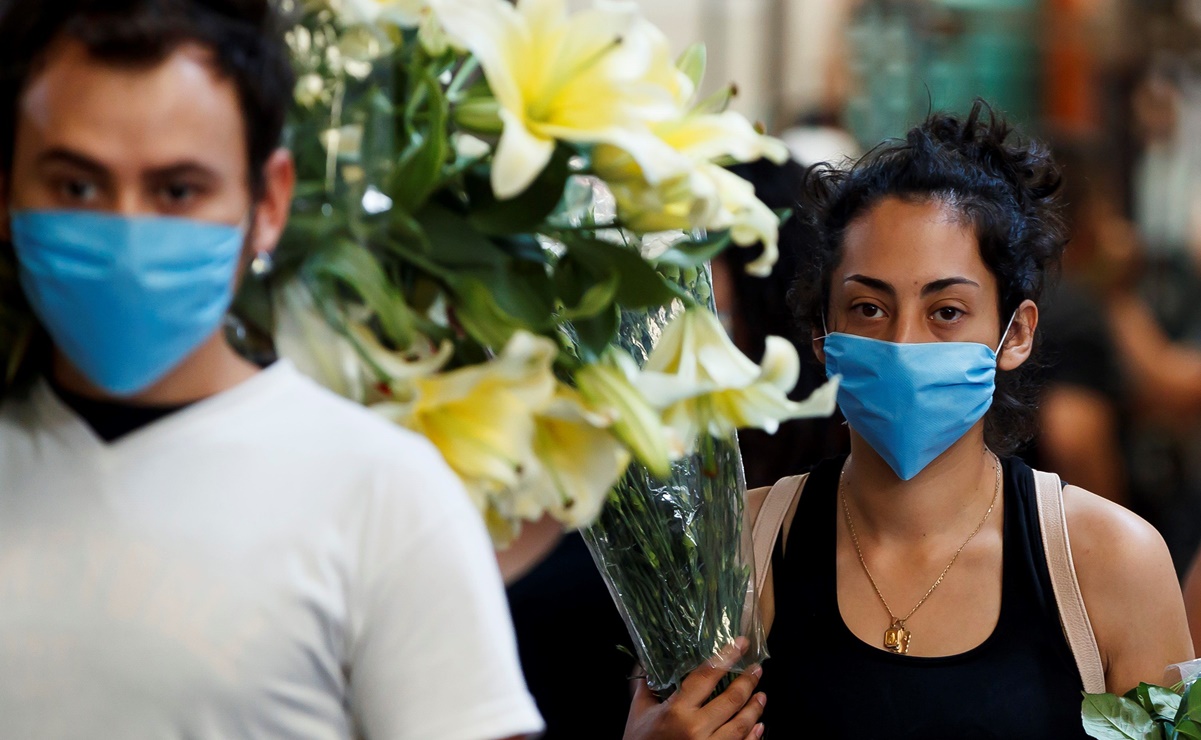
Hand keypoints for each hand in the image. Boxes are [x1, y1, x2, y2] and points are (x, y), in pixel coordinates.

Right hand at [622, 638, 765, 739]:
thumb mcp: (639, 711)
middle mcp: (695, 729)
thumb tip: (647, 659)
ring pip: (741, 725)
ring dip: (755, 708)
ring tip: (761, 695)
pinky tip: (759, 726)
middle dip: (747, 682)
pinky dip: (754, 736)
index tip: (741, 644)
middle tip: (757, 669)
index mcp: (676, 711)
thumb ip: (645, 685)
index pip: (706, 676)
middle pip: (731, 700)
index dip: (727, 657)